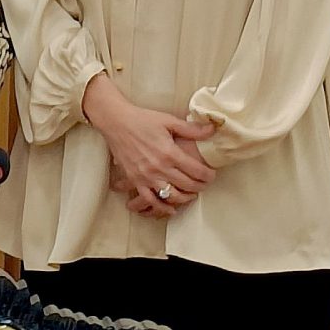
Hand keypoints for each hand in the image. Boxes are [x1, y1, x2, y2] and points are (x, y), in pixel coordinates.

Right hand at [85, 79, 215, 219]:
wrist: (117, 122)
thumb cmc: (143, 120)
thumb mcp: (169, 121)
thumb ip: (191, 129)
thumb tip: (212, 129)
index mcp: (170, 153)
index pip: (196, 170)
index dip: (207, 175)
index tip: (212, 175)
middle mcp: (159, 168)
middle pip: (186, 185)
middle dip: (200, 187)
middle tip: (205, 184)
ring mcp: (146, 177)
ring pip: (171, 196)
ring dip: (185, 198)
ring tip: (192, 194)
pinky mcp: (135, 181)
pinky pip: (150, 200)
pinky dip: (162, 207)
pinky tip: (171, 209)